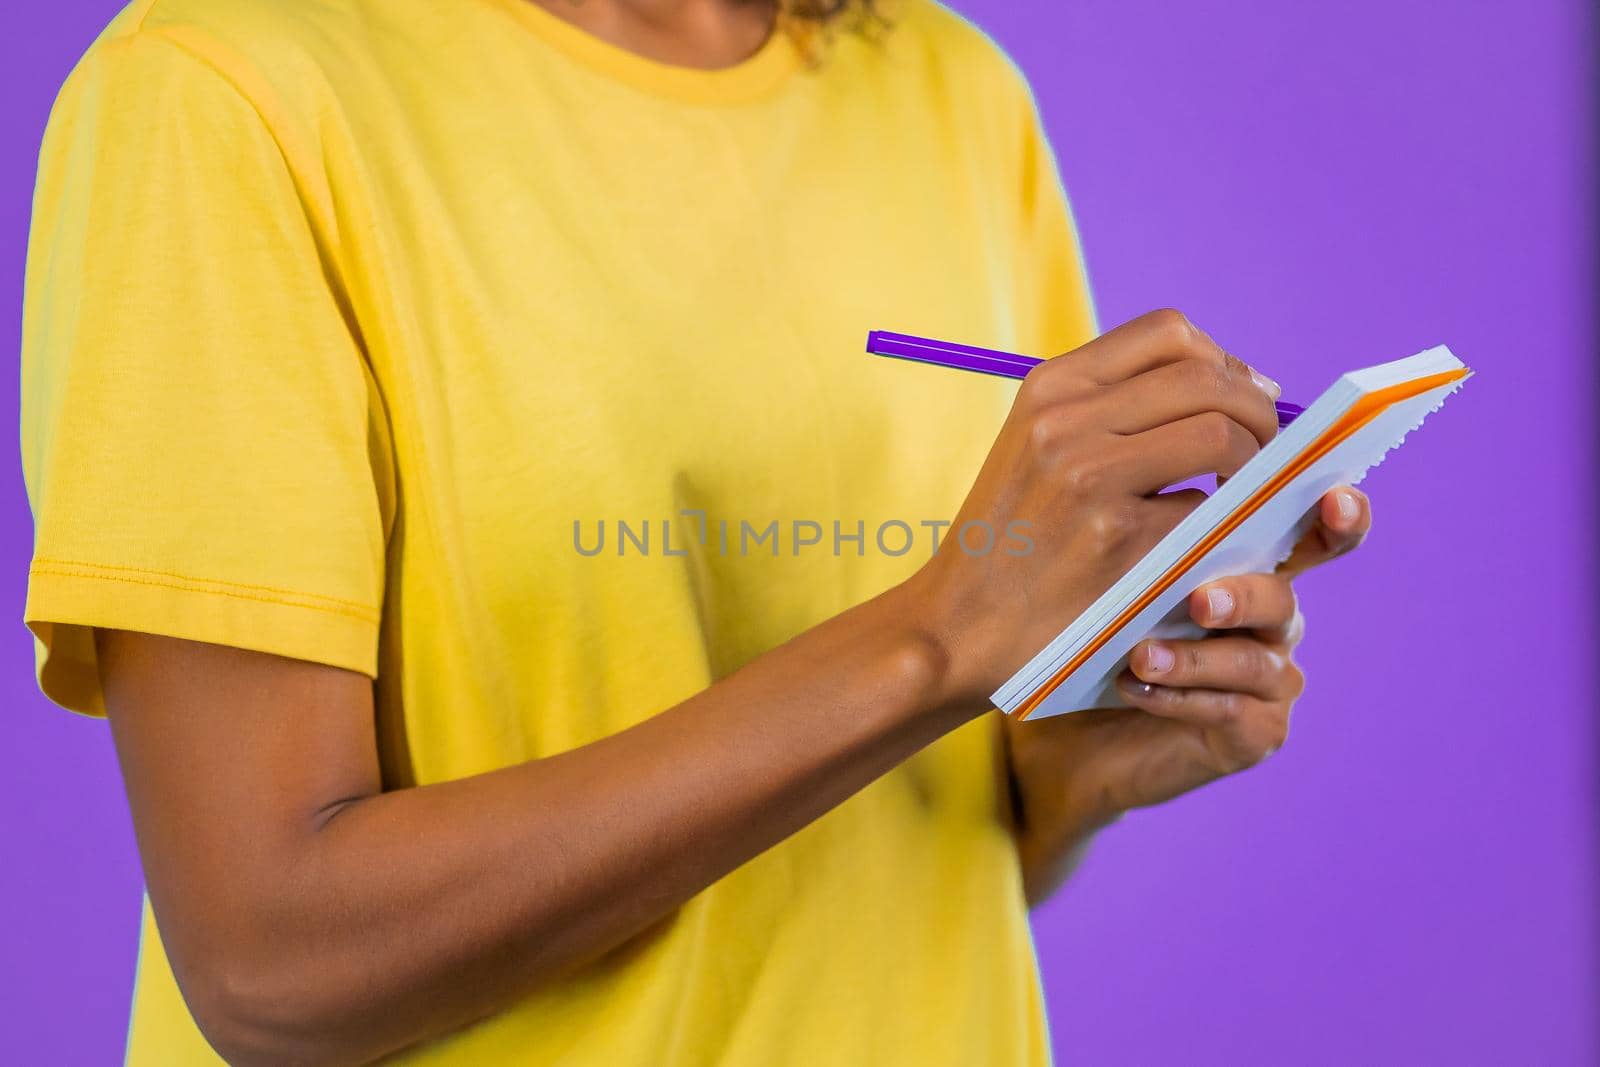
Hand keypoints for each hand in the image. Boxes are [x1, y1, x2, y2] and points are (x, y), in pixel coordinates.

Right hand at [905, 309, 1281, 710]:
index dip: (1225, 361)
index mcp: (1050, 387)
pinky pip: (1209, 509)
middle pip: (1207, 378)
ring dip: (1254, 464)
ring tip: (1244, 495)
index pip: (1170, 333)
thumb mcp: (1033, 447)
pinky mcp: (1118, 541)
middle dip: (1257, 411)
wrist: (956, 628)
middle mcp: (1067, 420)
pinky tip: (1206, 544)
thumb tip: (1226, 381)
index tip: (1245, 398)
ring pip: (1221, 434)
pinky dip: (1222, 525)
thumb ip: (1106, 408)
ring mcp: (1091, 478)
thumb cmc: (1006, 543)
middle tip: (1264, 452)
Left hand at [1006, 485, 1371, 888]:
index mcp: (1248, 561)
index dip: (1334, 512)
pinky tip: (1133, 687)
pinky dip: (1180, 698)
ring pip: (1255, 659)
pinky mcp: (1254, 732)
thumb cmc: (1083, 633)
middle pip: (1282, 593)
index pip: (1302, 526)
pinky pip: (1231, 711)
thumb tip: (1143, 464)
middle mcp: (1269, 615)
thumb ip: (1140, 519)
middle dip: (1246, 594)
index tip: (1333, 496)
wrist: (1062, 729)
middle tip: (1201, 600)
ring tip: (1141, 654)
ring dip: (1196, 656)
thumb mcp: (1102, 568)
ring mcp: (1268, 676)